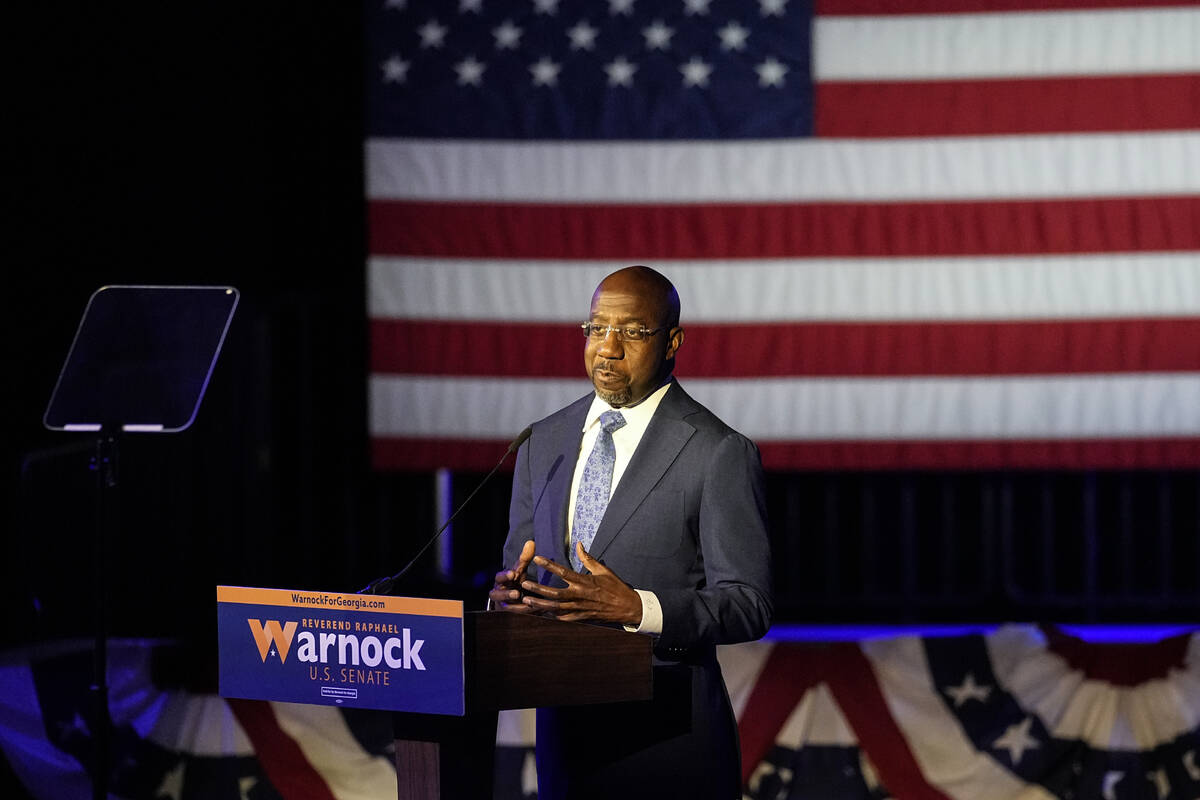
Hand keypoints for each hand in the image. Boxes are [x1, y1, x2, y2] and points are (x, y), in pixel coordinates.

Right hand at [489, 539, 535, 612]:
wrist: (512, 597)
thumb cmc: (516, 581)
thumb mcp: (520, 570)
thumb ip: (524, 558)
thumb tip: (531, 542)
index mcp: (501, 581)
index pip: (499, 577)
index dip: (505, 576)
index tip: (512, 574)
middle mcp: (498, 593)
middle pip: (497, 594)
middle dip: (506, 594)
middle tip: (516, 593)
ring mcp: (502, 605)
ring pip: (505, 607)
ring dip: (516, 607)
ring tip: (527, 605)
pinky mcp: (509, 614)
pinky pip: (514, 615)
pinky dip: (524, 613)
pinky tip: (534, 611)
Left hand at [519, 542, 642, 625]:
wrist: (628, 608)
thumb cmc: (615, 587)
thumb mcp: (603, 570)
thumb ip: (588, 558)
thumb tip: (578, 544)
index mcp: (585, 581)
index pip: (563, 571)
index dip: (549, 565)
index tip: (536, 558)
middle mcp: (580, 595)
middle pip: (555, 593)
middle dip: (538, 589)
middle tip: (524, 585)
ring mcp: (580, 608)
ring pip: (556, 608)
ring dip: (541, 605)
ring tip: (527, 601)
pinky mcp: (581, 618)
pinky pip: (564, 619)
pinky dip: (552, 617)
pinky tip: (540, 615)